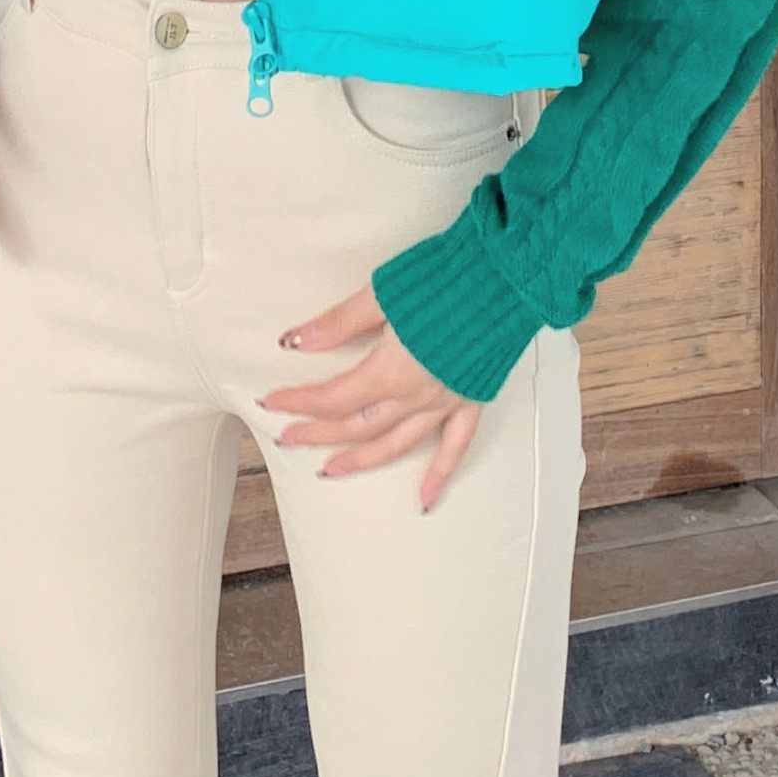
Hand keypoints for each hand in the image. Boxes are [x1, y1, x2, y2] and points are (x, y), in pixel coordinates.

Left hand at [261, 284, 479, 509]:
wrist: (506, 277)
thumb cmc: (444, 277)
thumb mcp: (382, 294)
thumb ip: (339, 323)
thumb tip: (295, 342)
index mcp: (391, 370)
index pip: (334, 396)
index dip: (299, 401)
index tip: (271, 401)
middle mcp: (417, 396)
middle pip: (357, 425)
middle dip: (318, 432)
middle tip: (287, 437)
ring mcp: (446, 402)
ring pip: (395, 443)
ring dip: (360, 460)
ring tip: (330, 470)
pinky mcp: (471, 399)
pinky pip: (454, 447)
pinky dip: (439, 475)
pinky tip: (423, 499)